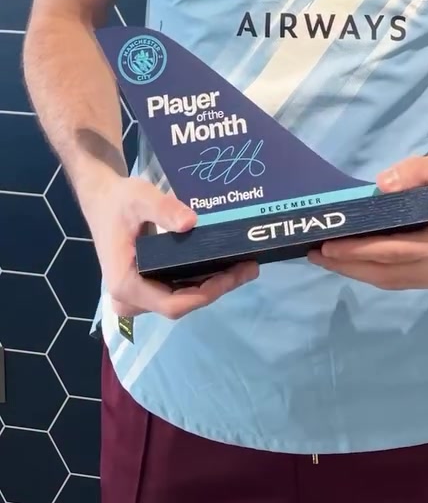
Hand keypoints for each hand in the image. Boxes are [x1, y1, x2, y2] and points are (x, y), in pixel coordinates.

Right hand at [83, 176, 258, 319]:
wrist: (103, 200)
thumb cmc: (119, 200)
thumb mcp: (140, 198)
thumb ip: (163, 209)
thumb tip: (191, 223)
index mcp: (126, 285)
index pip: (172, 304)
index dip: (205, 294)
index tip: (233, 275)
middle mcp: (131, 298)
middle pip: (181, 303)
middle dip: (216, 287)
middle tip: (249, 266)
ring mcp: (138, 296)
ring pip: (181, 299)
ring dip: (212, 284)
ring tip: (244, 264)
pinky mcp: (146, 286)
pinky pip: (177, 289)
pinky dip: (200, 279)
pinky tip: (224, 264)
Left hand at [307, 151, 427, 290]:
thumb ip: (412, 173)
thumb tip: (379, 187)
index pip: (392, 253)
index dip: (358, 252)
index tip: (329, 246)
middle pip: (387, 275)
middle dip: (349, 267)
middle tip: (316, 255)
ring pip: (393, 281)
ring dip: (359, 272)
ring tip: (327, 259)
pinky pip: (402, 279)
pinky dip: (376, 272)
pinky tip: (356, 261)